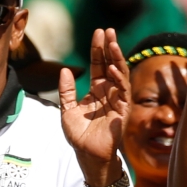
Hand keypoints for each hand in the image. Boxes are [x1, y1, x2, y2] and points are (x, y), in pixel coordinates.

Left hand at [59, 28, 128, 185]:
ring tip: (112, 43)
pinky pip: (122, 92)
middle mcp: (108, 93)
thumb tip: (65, 70)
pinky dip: (118, 79)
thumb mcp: (67, 109)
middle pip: (110, 65)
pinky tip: (113, 68)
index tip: (98, 33)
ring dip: (117, 59)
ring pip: (119, 75)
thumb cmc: (79, 135)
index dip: (98, 50)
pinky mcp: (122, 112)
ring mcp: (117, 101)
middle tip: (107, 31)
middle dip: (109, 48)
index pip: (98, 65)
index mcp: (96, 90)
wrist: (87, 155)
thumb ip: (66, 91)